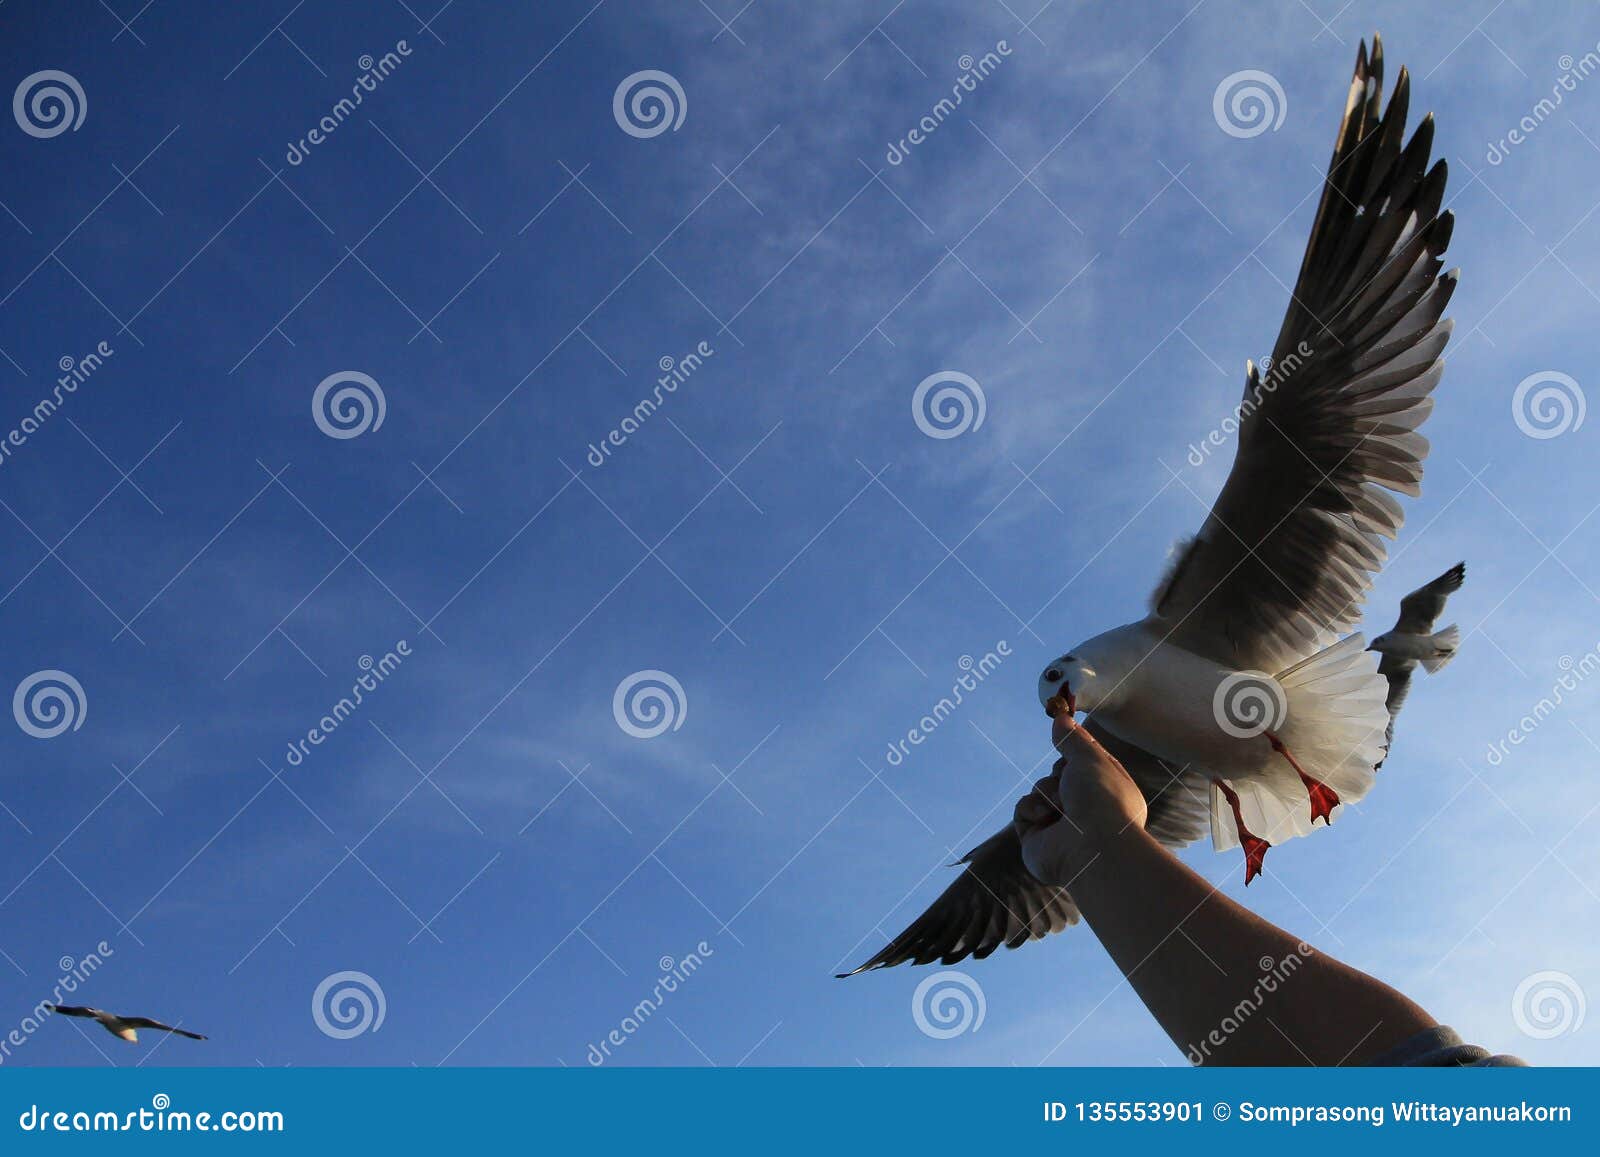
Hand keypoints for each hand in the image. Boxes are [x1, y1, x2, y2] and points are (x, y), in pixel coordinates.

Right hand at [1012, 718, 1147, 884]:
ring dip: (1047, 792)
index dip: (1075, 751)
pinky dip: (1031, 809)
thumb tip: (1061, 718)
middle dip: (1059, 775)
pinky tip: (1045, 819)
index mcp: (1109, 793)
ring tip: (1062, 808)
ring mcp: (1061, 828)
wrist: (1092, 847)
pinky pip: (1023, 810)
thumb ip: (1073, 739)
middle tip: (1069, 782)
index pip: (1085, 764)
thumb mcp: (1091, 758)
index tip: (1064, 732)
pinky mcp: (1037, 841)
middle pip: (1058, 776)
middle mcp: (1086, 812)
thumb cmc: (1103, 801)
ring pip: (1040, 790)